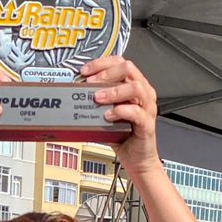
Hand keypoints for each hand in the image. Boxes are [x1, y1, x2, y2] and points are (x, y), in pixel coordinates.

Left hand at [80, 57, 158, 172]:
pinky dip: (120, 111)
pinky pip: (136, 112)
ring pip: (135, 88)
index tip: (85, 71)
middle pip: (128, 69)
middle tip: (91, 84)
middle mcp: (143, 94)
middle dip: (106, 74)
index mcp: (135, 86)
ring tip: (97, 98)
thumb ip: (96, 101)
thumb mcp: (106, 113)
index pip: (120, 63)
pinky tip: (108, 116)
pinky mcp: (147, 124)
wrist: (137, 159)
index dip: (101, 63)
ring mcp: (147, 108)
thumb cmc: (123, 135)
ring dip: (113, 91)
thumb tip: (75, 94)